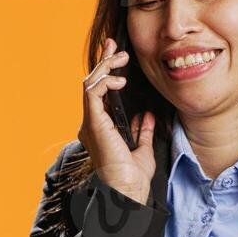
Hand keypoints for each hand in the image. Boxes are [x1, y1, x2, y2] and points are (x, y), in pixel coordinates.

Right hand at [76, 37, 155, 204]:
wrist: (127, 191)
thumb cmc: (133, 178)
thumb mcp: (143, 149)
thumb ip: (142, 131)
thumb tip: (147, 115)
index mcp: (100, 128)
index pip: (100, 93)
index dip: (106, 73)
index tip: (117, 57)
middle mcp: (92, 123)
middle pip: (92, 84)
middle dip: (103, 62)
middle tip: (114, 46)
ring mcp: (91, 123)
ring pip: (90, 84)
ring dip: (105, 67)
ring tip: (121, 58)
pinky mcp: (93, 123)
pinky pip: (92, 93)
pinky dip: (104, 82)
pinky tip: (118, 80)